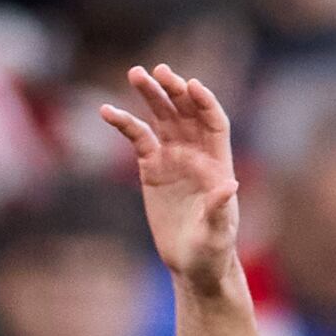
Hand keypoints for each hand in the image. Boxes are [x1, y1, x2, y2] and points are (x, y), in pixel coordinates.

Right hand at [93, 64, 244, 295]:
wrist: (193, 264)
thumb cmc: (212, 251)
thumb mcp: (218, 233)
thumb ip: (220, 210)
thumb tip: (229, 186)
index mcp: (218, 162)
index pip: (213, 122)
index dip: (204, 102)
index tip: (191, 86)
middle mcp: (196, 154)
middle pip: (186, 112)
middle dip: (173, 90)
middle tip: (157, 71)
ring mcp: (173, 158)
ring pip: (162, 117)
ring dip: (150, 94)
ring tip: (135, 73)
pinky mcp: (151, 169)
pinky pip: (138, 139)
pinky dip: (124, 124)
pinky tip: (107, 111)